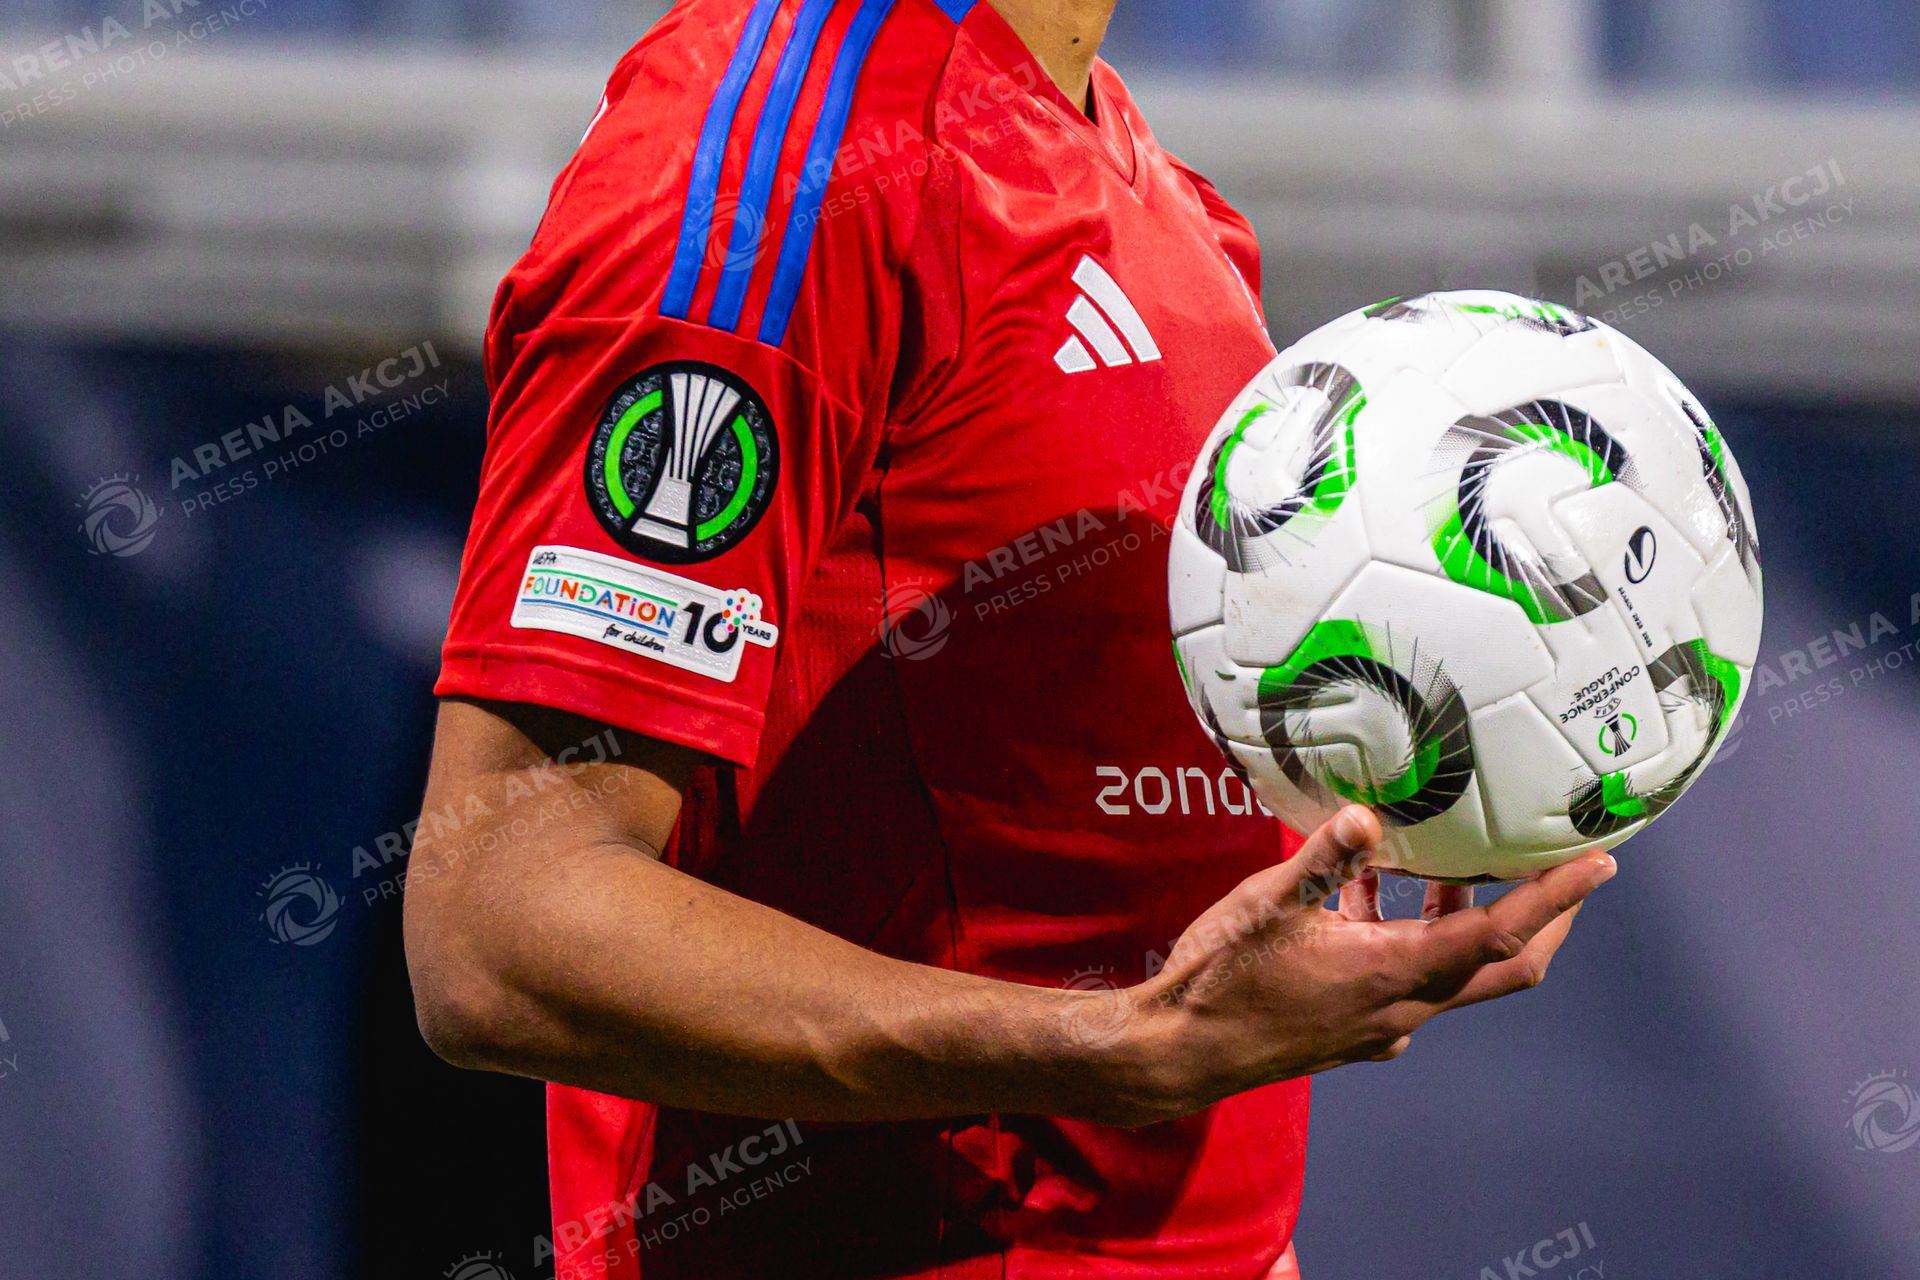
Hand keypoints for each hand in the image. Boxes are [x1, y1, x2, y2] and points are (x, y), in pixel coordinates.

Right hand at [1103, 805, 1612, 1125]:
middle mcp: (1403, 1006)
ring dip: (1468, 922)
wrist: (1180, 1051)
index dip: (1555, 898)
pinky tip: (1365, 902)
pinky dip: (1413, 939)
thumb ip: (1325, 857)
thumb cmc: (1222, 978)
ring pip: (1454, 973)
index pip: (1500, 932)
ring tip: (1452, 867)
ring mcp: (1380, 1024)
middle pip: (1503, 966)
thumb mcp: (1269, 902)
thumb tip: (1371, 815)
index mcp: (1396, 972)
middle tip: (1562, 872)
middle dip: (1542, 919)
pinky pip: (1409, 984)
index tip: (1599, 865)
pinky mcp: (1354, 1029)